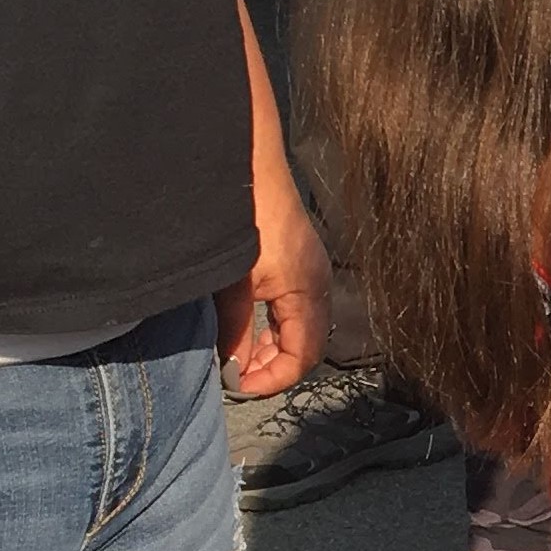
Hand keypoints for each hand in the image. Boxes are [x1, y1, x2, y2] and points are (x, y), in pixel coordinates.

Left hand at [217, 175, 329, 397]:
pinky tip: (246, 324)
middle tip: (236, 374)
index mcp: (308, 291)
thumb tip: (233, 368)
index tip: (240, 386)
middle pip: (305, 344)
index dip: (273, 379)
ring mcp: (309, 269)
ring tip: (238, 354)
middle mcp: (317, 283)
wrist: (248, 164)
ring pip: (299, 326)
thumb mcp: (234, 282)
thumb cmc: (247, 217)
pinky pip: (293, 306)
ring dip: (271, 345)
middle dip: (272, 365)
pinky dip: (272, 324)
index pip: (303, 356)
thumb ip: (235, 330)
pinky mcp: (297, 257)